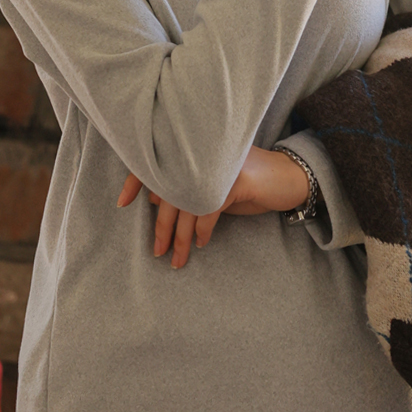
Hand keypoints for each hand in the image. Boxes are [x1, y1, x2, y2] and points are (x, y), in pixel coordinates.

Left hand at [116, 147, 311, 268]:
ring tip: (176, 259)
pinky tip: (200, 242)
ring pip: (187, 205)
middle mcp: (204, 154)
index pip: (156, 161)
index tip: (122, 203)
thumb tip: (153, 198)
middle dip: (161, 226)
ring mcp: (220, 166)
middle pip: (170, 192)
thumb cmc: (249, 181)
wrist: (290, 176)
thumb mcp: (214, 182)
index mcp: (195, 151)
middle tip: (156, 251)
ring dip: (179, 237)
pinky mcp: (236, 181)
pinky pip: (209, 210)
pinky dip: (202, 230)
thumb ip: (187, 185)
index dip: (136, 181)